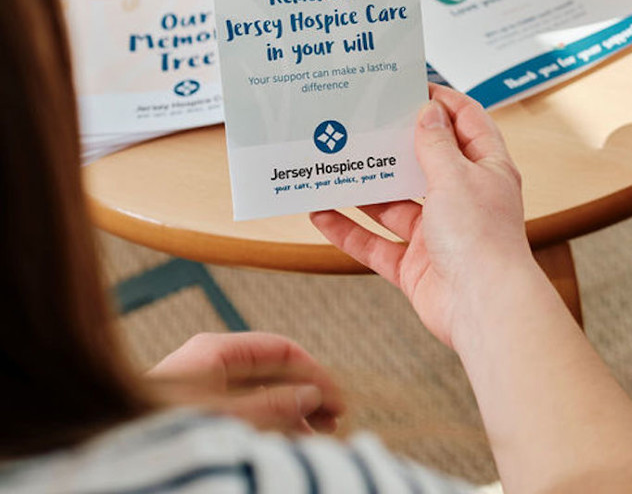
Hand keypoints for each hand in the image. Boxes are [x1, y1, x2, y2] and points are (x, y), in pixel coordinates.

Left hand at [146, 332, 343, 433]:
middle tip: (333, 425)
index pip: (281, 349)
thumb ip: (273, 407)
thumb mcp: (226, 421)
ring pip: (258, 395)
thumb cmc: (162, 434)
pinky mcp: (192, 413)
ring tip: (312, 442)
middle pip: (272, 371)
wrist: (111, 463)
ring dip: (288, 416)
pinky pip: (241, 412)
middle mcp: (209, 362)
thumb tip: (312, 396)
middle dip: (305, 396)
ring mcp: (200, 387)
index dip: (314, 374)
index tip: (338, 402)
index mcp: (215, 350)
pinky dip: (266, 427)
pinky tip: (283, 446)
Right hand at [311, 85, 531, 348]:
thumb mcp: (456, 177)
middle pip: (424, 163)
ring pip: (394, 205)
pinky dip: (349, 230)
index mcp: (486, 170)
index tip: (409, 86)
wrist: (484, 308)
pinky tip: (322, 214)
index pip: (466, 122)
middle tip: (361, 124)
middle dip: (393, 146)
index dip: (441, 102)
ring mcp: (438, 234)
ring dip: (364, 189)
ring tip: (332, 164)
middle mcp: (463, 199)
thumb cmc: (482, 239)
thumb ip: (436, 144)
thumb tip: (428, 111)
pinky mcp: (416, 266)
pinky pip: (376, 243)